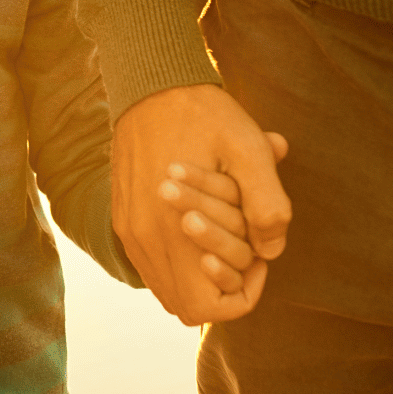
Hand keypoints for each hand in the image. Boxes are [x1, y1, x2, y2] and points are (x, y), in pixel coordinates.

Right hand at [111, 83, 291, 324]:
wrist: (150, 84)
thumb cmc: (204, 115)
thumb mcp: (249, 150)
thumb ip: (267, 205)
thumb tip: (270, 250)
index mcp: (173, 228)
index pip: (206, 309)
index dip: (242, 294)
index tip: (258, 256)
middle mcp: (144, 236)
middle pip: (184, 305)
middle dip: (220, 287)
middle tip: (243, 245)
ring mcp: (128, 227)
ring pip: (164, 287)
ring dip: (195, 274)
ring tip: (221, 232)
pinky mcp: (122, 215)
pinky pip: (148, 263)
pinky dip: (175, 259)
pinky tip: (196, 222)